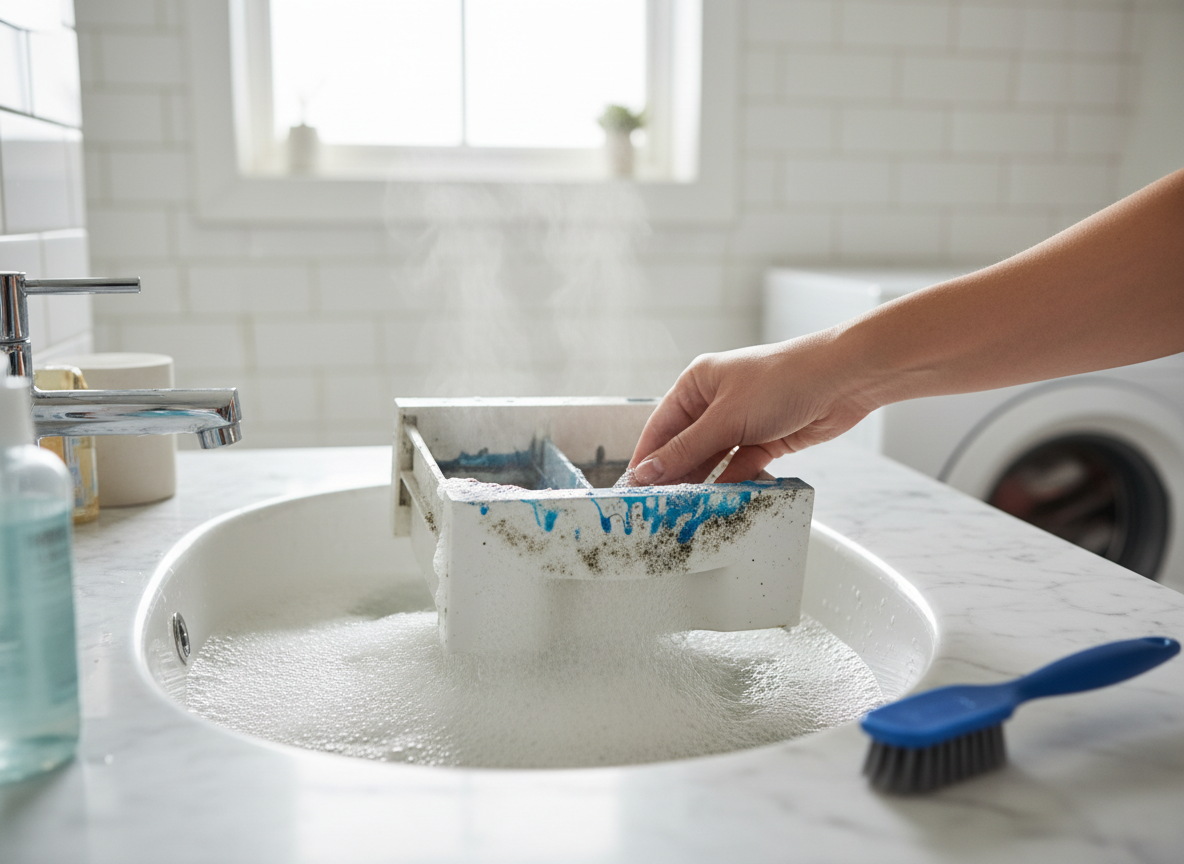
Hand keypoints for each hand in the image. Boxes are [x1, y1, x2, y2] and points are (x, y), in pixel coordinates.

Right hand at [628, 332, 877, 484]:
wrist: (842, 381)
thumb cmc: (782, 381)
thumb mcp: (726, 418)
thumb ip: (686, 450)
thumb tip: (648, 472)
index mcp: (698, 384)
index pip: (661, 427)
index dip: (647, 459)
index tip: (634, 490)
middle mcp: (716, 402)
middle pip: (686, 447)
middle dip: (676, 476)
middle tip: (660, 508)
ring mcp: (741, 422)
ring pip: (713, 461)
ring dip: (704, 484)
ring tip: (688, 511)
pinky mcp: (765, 440)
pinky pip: (740, 468)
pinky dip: (732, 484)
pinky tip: (721, 502)